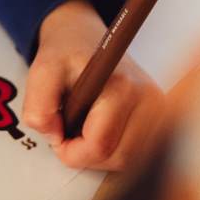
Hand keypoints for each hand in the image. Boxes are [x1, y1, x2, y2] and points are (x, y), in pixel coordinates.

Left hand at [20, 0, 164, 170]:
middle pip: (118, 158)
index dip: (72, 151)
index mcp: (122, 88)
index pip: (100, 145)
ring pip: (129, 160)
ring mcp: (159, 110)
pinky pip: (137, 154)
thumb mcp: (40, 72)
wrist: (85, 39)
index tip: (58, 138)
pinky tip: (102, 132)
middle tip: (70, 132)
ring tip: (85, 128)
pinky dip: (115, 151)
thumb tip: (55, 137)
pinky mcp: (161, 118)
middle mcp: (149, 100)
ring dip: (101, 154)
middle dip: (87, 155)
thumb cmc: (66, 56)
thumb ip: (38, 107)